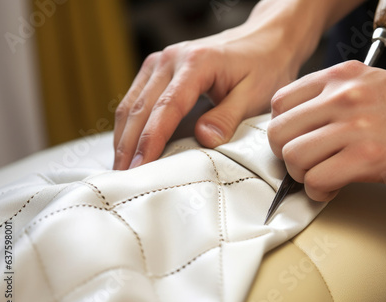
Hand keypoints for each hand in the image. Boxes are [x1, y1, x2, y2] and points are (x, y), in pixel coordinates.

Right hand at [112, 21, 299, 169]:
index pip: (166, 107)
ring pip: (132, 103)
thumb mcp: (255, 94)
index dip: (151, 140)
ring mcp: (162, 61)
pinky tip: (128, 144)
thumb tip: (204, 138)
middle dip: (130, 145)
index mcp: (196, 63)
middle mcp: (172, 58)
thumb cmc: (263, 65)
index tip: (141, 166)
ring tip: (121, 167)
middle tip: (124, 176)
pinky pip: (136, 97)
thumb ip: (228, 117)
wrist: (264, 41)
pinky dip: (129, 123)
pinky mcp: (159, 68)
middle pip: (141, 107)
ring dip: (124, 136)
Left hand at [268, 61, 385, 200]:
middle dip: (286, 155)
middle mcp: (341, 97)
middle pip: (278, 132)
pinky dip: (319, 191)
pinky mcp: (366, 158)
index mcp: (339, 77)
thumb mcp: (368, 83)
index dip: (283, 128)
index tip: (295, 141)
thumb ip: (331, 96)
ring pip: (293, 157)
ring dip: (302, 175)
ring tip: (321, 176)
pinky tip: (333, 187)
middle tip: (305, 163)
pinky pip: (316, 180)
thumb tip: (300, 124)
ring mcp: (353, 127)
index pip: (280, 102)